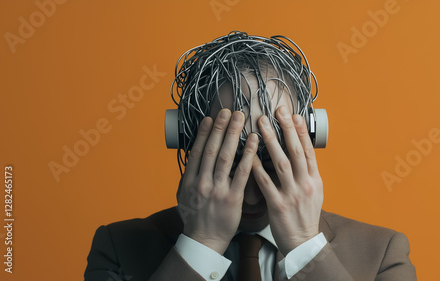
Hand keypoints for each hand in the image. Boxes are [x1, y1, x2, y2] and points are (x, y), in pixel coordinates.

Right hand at [177, 109, 258, 253]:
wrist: (204, 240)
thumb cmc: (195, 217)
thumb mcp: (184, 194)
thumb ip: (189, 175)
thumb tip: (193, 156)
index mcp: (190, 180)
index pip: (197, 151)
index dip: (204, 133)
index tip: (210, 117)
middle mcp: (202, 182)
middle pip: (212, 150)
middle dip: (220, 128)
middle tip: (228, 110)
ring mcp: (217, 190)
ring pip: (226, 157)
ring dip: (233, 135)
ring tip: (240, 118)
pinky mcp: (233, 198)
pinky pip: (242, 173)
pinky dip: (248, 155)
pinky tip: (255, 141)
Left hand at [252, 106, 323, 255]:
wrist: (302, 243)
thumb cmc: (305, 216)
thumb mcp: (314, 192)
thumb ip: (307, 172)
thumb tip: (301, 150)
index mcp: (315, 180)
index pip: (309, 150)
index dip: (301, 131)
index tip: (293, 114)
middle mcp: (306, 184)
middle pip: (297, 151)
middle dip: (286, 129)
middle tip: (277, 110)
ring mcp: (292, 194)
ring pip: (282, 163)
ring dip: (271, 141)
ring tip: (261, 124)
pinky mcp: (278, 205)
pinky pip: (265, 183)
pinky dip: (257, 167)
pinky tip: (249, 154)